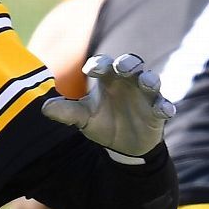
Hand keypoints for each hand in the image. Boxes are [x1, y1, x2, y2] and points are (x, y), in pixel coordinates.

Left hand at [41, 53, 174, 156]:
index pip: (104, 64)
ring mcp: (145, 96)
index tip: (91, 70)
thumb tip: (44, 108)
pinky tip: (163, 111)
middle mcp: (128, 82)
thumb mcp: (82, 118)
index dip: (98, 64)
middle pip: (131, 64)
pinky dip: (165, 107)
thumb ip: (66, 112)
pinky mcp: (158, 112)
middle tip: (123, 67)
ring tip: (147, 82)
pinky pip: (164, 106)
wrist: (122, 145)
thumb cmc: (101, 121)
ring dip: (150, 80)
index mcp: (108, 79)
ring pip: (151, 81)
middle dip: (128, 63)